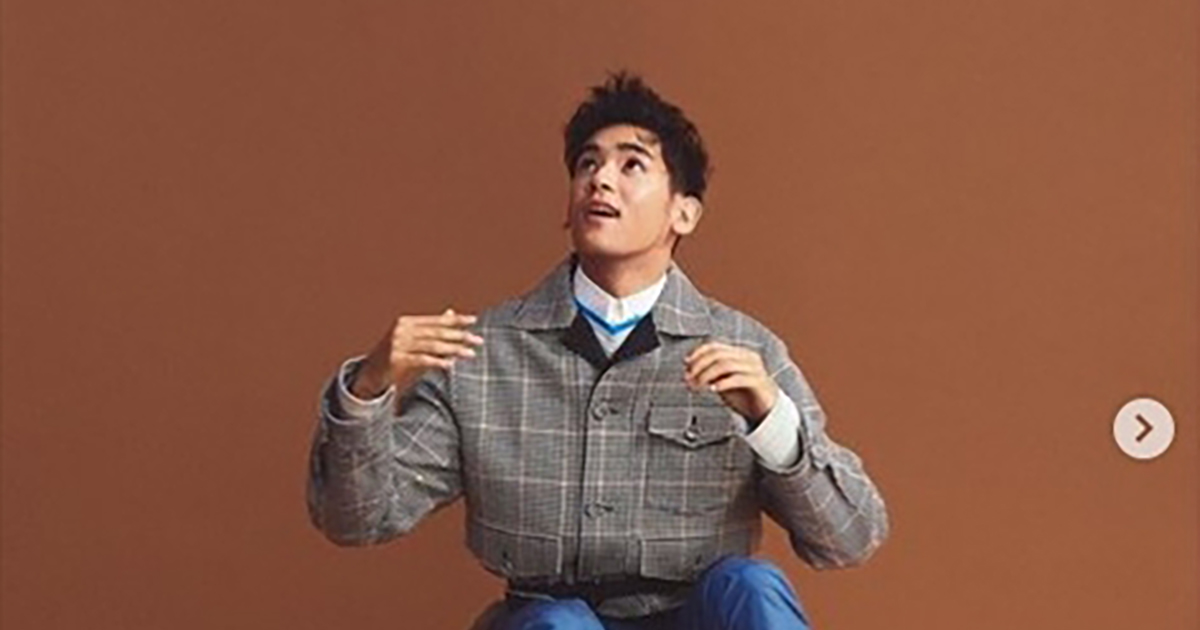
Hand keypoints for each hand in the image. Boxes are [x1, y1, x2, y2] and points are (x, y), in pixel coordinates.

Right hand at [352, 308, 483, 398]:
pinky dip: (437, 361)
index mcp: (407, 322)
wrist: (369, 374)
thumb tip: (451, 312)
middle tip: (478, 340)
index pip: (436, 320)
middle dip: (459, 336)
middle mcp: (401, 330)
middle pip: (436, 332)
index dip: (456, 320)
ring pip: (431, 346)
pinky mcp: (395, 360)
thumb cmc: (395, 354)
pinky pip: (420, 360)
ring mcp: (397, 344)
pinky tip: (450, 364)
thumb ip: (432, 327)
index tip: (474, 320)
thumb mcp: (412, 338)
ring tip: (470, 353)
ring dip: (453, 350)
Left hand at [684, 341, 778, 424]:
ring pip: (725, 364)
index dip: (698, 353)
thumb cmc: (744, 395)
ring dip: (707, 375)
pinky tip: (713, 389)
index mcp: (739, 353)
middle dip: (699, 366)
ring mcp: (755, 369)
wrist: (766, 411)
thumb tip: (687, 370)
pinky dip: (723, 383)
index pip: (714, 346)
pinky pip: (738, 378)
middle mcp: (747, 357)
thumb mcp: (722, 382)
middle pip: (718, 354)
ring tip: (698, 386)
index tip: (685, 364)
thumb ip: (709, 374)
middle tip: (688, 379)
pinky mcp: (759, 382)